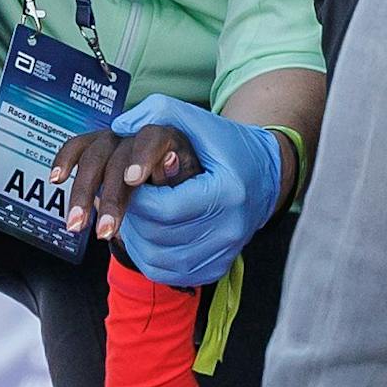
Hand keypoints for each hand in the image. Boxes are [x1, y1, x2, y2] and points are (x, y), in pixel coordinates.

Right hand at [52, 119, 198, 245]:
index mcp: (171, 136)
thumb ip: (184, 176)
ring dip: (82, 191)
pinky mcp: (102, 147)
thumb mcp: (205, 183)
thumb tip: (168, 162)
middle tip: (105, 231)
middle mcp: (141, 134)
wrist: (197, 175)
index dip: (143, 156)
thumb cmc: (200, 182)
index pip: (154, 137)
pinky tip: (57, 179)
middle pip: (118, 155)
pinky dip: (66, 159)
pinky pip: (79, 146)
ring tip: (77, 225)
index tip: (133, 180)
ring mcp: (118, 138)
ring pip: (95, 155)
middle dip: (108, 195)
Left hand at [99, 94, 285, 287]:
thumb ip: (160, 113)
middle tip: (126, 196)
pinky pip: (166, 273)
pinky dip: (146, 255)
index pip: (166, 208)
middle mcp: (229, 230)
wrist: (265, 176)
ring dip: (134, 237)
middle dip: (133, 215)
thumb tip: (121, 128)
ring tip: (134, 212)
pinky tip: (147, 231)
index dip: (137, 196)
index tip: (127, 180)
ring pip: (156, 260)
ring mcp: (223, 254)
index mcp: (228, 193)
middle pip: (158, 235)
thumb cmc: (228, 145)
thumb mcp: (199, 120)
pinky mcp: (214, 269)